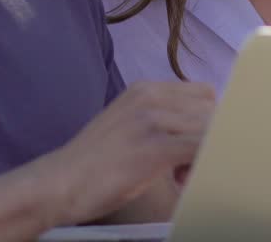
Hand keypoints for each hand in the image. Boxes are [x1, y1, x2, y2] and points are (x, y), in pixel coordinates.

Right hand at [32, 81, 215, 226]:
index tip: (190, 147)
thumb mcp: (127, 124)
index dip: (204, 122)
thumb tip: (198, 129)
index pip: (203, 94)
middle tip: (184, 166)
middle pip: (211, 110)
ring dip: (203, 154)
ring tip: (178, 175)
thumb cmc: (94, 162)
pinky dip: (200, 166)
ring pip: (210, 129)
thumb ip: (159, 118)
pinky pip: (201, 149)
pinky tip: (178, 181)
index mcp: (145, 88)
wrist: (60, 182)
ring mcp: (152, 119)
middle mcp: (151, 96)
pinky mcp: (155, 146)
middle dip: (207, 138)